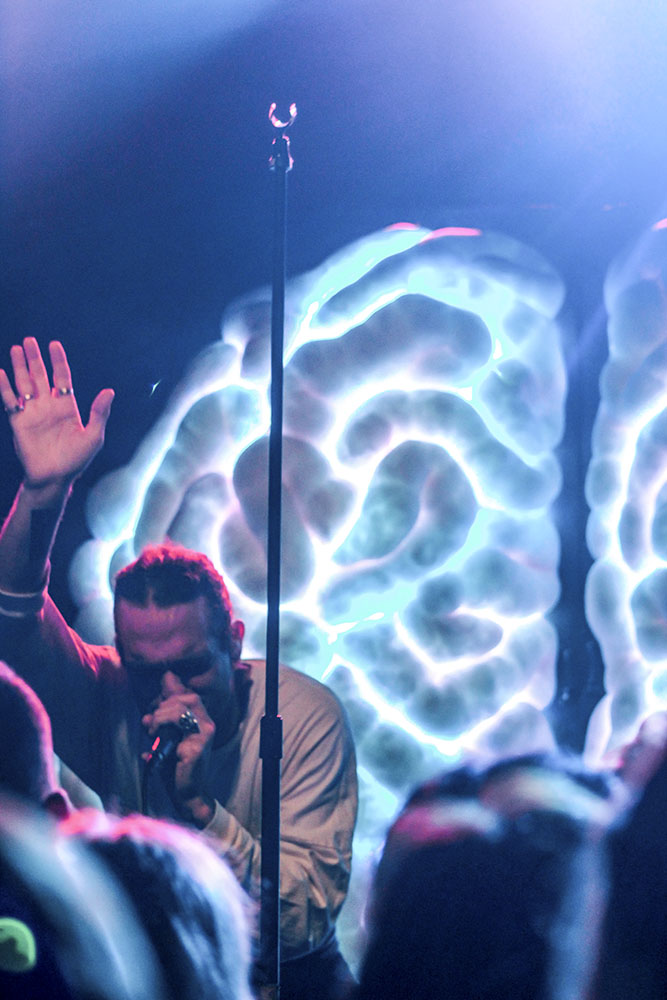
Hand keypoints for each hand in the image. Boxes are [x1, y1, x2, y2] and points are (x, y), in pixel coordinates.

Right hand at [0, 338, 113, 496]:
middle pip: (40, 375)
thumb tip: (109, 391)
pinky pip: (10, 400)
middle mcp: (48, 406)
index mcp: (67, 407)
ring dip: (19, 366)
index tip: (54, 344)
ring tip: (16, 348)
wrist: (54, 478)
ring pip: (24, 383)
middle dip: (35, 358)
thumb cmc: (76, 460)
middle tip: (29, 340)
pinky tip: (1, 372)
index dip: (58, 361)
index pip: (62, 377)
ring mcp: (32, 412)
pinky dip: (4, 387)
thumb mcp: (93, 436)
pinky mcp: (18, 421)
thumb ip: (99, 413)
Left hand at [142, 672, 215, 824]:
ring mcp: (204, 735)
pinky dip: (162, 731)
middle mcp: (207, 725)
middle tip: (151, 724)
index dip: (171, 697)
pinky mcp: (197, 747)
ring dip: (160, 717)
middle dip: (164, 707)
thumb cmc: (176, 768)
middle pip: (187, 698)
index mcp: (202, 721)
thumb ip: (160, 727)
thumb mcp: (167, 741)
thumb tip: (146, 716)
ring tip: (152, 732)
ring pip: (181, 710)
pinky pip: (178, 729)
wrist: (187, 794)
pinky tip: (154, 744)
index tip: (155, 711)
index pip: (189, 696)